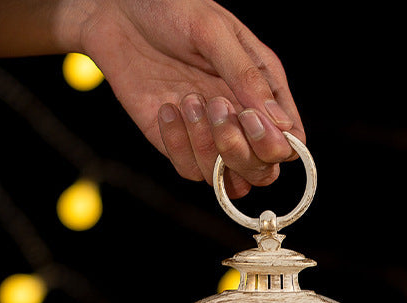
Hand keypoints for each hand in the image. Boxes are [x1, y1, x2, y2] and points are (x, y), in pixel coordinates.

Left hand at [75, 0, 303, 196]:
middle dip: (241, 152)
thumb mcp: (213, 31)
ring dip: (208, 147)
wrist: (117, 10)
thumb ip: (248, 77)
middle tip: (217, 107)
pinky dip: (178, 145)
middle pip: (263, 172)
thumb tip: (283, 126)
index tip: (249, 117)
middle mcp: (242, 122)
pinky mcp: (179, 145)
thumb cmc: (172, 9)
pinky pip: (190, 171)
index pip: (289, 144)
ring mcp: (211, 138)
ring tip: (188, 99)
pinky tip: (167, 108)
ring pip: (228, 181)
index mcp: (263, 92)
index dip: (276, 145)